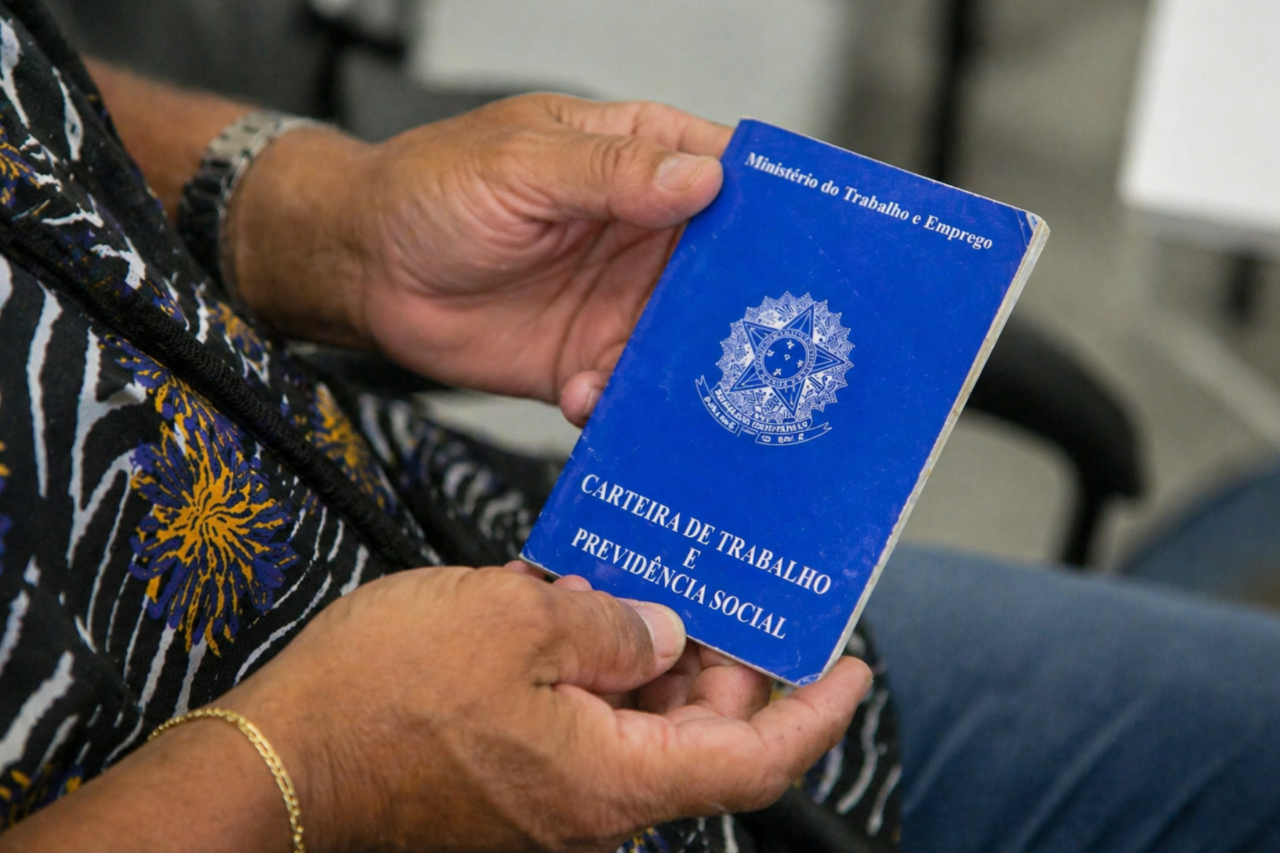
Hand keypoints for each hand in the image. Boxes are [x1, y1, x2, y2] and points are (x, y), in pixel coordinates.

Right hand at [224, 566, 866, 851]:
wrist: (275, 761)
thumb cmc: (381, 700)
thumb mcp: (513, 623)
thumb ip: (609, 627)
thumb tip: (658, 633)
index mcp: (613, 779)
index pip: (752, 759)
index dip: (813, 714)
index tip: (853, 670)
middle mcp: (591, 805)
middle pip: (695, 737)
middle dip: (720, 664)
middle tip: (721, 592)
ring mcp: (547, 798)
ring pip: (634, 728)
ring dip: (649, 661)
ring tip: (643, 585)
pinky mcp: (506, 783)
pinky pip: (577, 727)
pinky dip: (593, 673)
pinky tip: (575, 613)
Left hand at [232, 95, 731, 425]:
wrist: (366, 269)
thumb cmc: (431, 191)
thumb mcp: (522, 165)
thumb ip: (611, 174)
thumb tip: (703, 178)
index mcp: (639, 162)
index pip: (732, 174)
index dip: (778, 206)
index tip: (816, 244)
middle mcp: (644, 235)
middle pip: (728, 270)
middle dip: (752, 306)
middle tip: (776, 340)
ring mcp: (621, 301)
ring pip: (688, 339)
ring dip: (694, 367)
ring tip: (692, 388)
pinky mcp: (588, 358)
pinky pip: (631, 388)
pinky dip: (626, 402)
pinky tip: (592, 397)